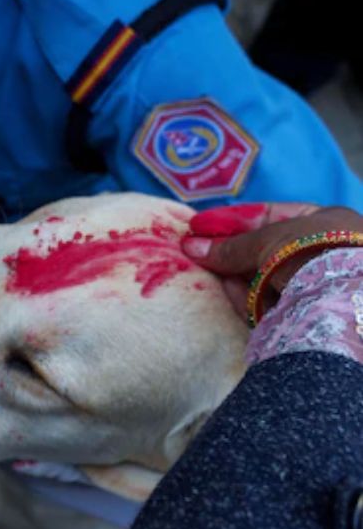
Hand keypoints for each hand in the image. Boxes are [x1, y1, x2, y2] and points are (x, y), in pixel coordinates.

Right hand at [181, 203, 362, 316]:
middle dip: (226, 250)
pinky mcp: (295, 312)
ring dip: (229, 274)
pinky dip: (241, 296)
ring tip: (201, 269)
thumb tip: (190, 246)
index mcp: (324, 221)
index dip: (232, 219)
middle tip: (192, 249)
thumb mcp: (268, 238)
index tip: (198, 225)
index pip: (269, 215)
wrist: (338, 297)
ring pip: (258, 276)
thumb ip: (230, 245)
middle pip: (261, 249)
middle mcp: (319, 250)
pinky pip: (261, 301)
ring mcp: (308, 283)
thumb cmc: (312, 250)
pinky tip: (222, 290)